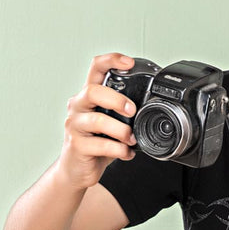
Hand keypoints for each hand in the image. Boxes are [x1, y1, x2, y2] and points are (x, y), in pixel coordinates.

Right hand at [58, 53, 137, 190]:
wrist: (77, 169)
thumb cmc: (96, 142)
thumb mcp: (111, 121)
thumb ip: (125, 112)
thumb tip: (153, 107)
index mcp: (89, 96)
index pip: (95, 68)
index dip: (111, 60)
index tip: (129, 63)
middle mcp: (78, 106)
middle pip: (93, 91)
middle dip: (117, 100)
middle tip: (132, 111)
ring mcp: (75, 125)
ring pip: (98, 120)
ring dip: (121, 130)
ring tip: (131, 139)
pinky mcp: (77, 145)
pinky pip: (101, 145)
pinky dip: (119, 150)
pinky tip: (126, 152)